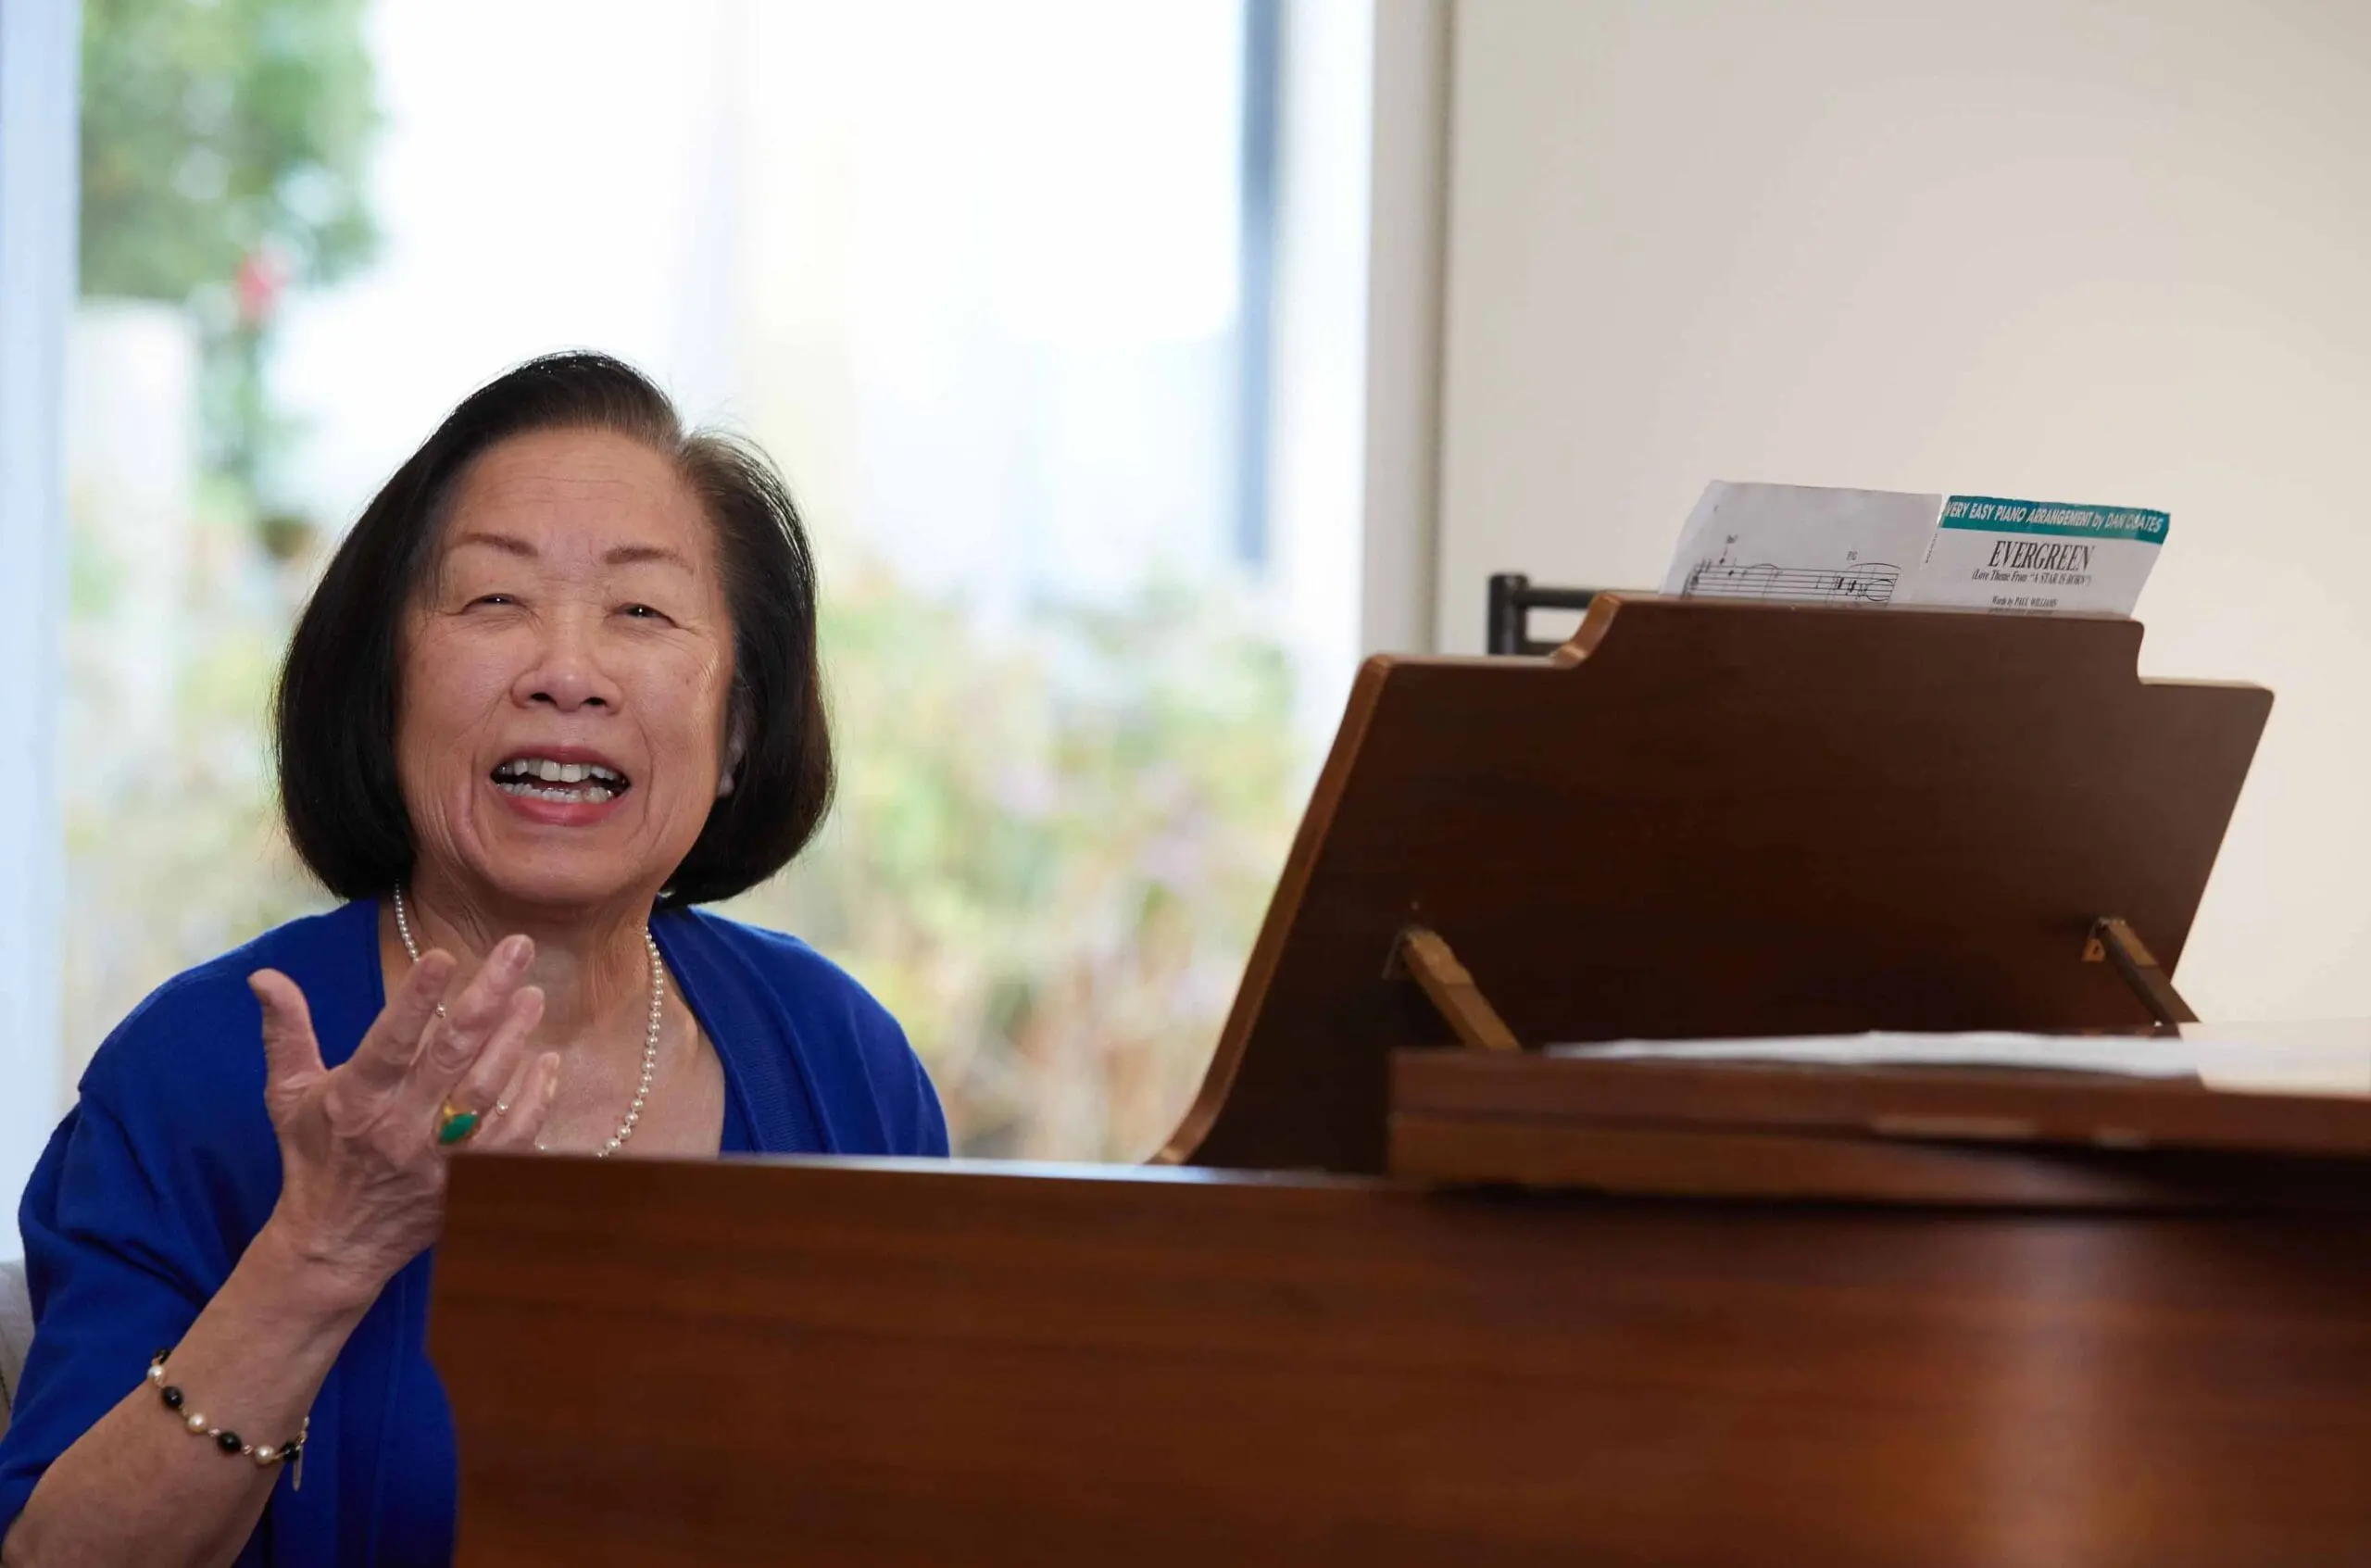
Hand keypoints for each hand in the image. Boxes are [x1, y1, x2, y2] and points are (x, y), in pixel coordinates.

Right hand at [247, 938, 560, 1310]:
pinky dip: (534, 1100)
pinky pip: (511, 1138)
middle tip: (519, 948)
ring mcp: (437, 1159)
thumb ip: (286, 1031)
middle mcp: (398, 1128)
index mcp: (355, 1100)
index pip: (390, 1041)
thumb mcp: (289, 1094)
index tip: (446, 954)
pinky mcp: (466, 1183)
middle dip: (488, 996)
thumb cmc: (313, 1157)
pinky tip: (548, 1062)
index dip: (417, 999)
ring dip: (514, 1040)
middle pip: (451, 1054)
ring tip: (534, 996)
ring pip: (486, 1090)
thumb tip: (263, 976)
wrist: (333, 1245)